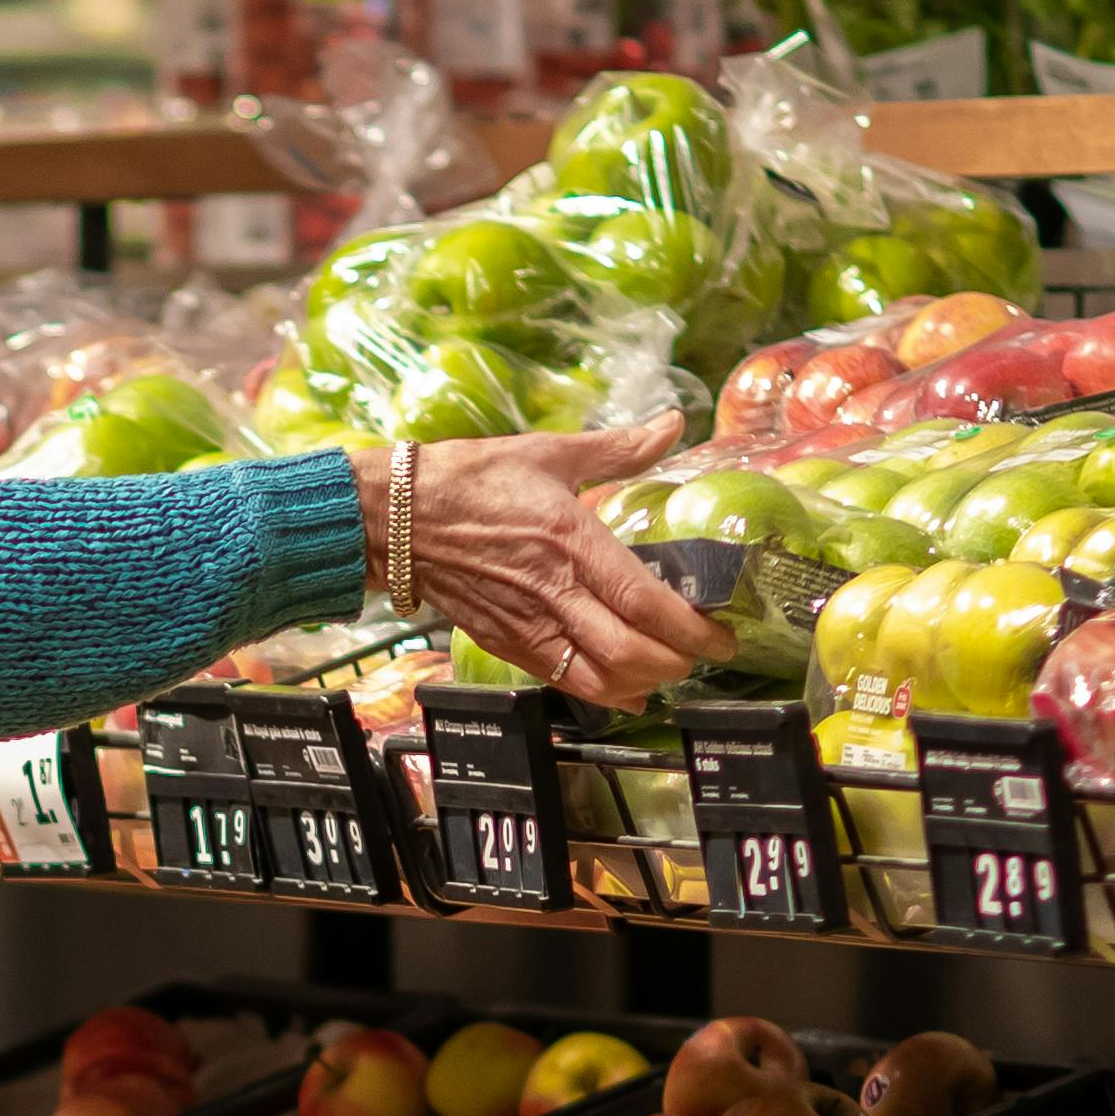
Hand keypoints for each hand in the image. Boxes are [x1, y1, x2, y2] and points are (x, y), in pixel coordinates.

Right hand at [375, 415, 719, 704]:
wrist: (392, 517)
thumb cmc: (468, 479)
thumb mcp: (548, 451)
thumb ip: (619, 447)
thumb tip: (672, 422)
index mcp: (569, 541)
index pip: (643, 602)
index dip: (691, 628)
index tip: (722, 634)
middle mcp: (551, 592)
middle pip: (628, 654)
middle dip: (676, 663)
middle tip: (704, 653)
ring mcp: (525, 625)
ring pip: (597, 681)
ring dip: (642, 684)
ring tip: (668, 669)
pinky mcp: (504, 643)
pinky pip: (563, 682)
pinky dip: (603, 693)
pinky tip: (626, 688)